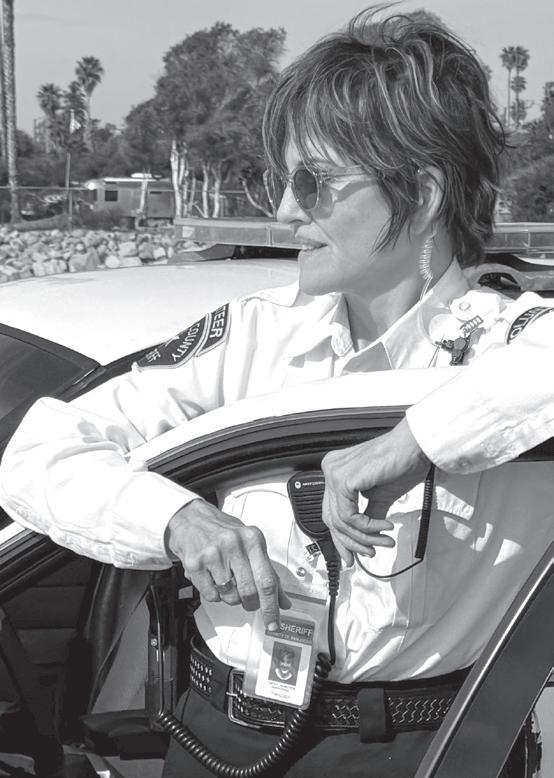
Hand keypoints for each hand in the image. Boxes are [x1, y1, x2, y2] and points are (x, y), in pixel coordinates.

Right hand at [166, 499, 289, 629]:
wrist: (191, 519)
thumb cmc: (224, 533)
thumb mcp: (251, 544)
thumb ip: (268, 572)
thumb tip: (283, 602)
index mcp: (253, 539)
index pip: (267, 580)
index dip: (271, 607)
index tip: (274, 624)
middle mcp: (234, 545)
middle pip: (249, 592)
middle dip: (251, 603)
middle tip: (249, 601)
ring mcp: (213, 554)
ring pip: (230, 596)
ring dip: (232, 598)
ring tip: (228, 581)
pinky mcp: (195, 564)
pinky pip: (212, 596)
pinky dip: (216, 595)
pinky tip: (214, 579)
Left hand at [321, 418, 430, 564]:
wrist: (414, 447)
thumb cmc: (401, 463)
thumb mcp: (381, 497)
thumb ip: (368, 515)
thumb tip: (365, 537)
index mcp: (336, 472)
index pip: (331, 512)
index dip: (342, 538)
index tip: (352, 555)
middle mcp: (331, 470)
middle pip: (331, 519)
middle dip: (351, 542)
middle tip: (369, 553)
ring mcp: (334, 473)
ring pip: (340, 521)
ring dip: (365, 537)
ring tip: (384, 541)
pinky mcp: (343, 479)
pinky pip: (349, 516)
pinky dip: (367, 528)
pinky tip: (384, 528)